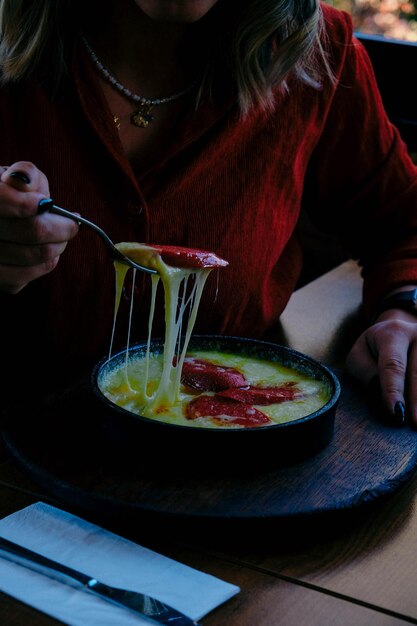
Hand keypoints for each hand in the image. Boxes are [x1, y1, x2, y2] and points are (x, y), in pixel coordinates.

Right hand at [0, 162, 78, 293]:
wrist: (2, 219)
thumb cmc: (9, 194)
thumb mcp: (15, 175)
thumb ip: (24, 174)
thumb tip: (26, 182)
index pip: (3, 201)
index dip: (32, 204)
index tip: (50, 204)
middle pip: (32, 231)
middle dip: (61, 227)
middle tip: (72, 224)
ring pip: (34, 256)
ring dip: (57, 246)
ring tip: (61, 236)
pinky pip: (26, 277)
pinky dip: (44, 264)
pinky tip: (47, 252)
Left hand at [346, 308, 416, 425]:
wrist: (398, 330)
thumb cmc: (374, 348)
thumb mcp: (359, 354)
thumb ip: (365, 371)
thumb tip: (380, 394)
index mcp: (394, 333)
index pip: (393, 365)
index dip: (394, 391)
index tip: (395, 412)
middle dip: (415, 401)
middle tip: (413, 424)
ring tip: (416, 422)